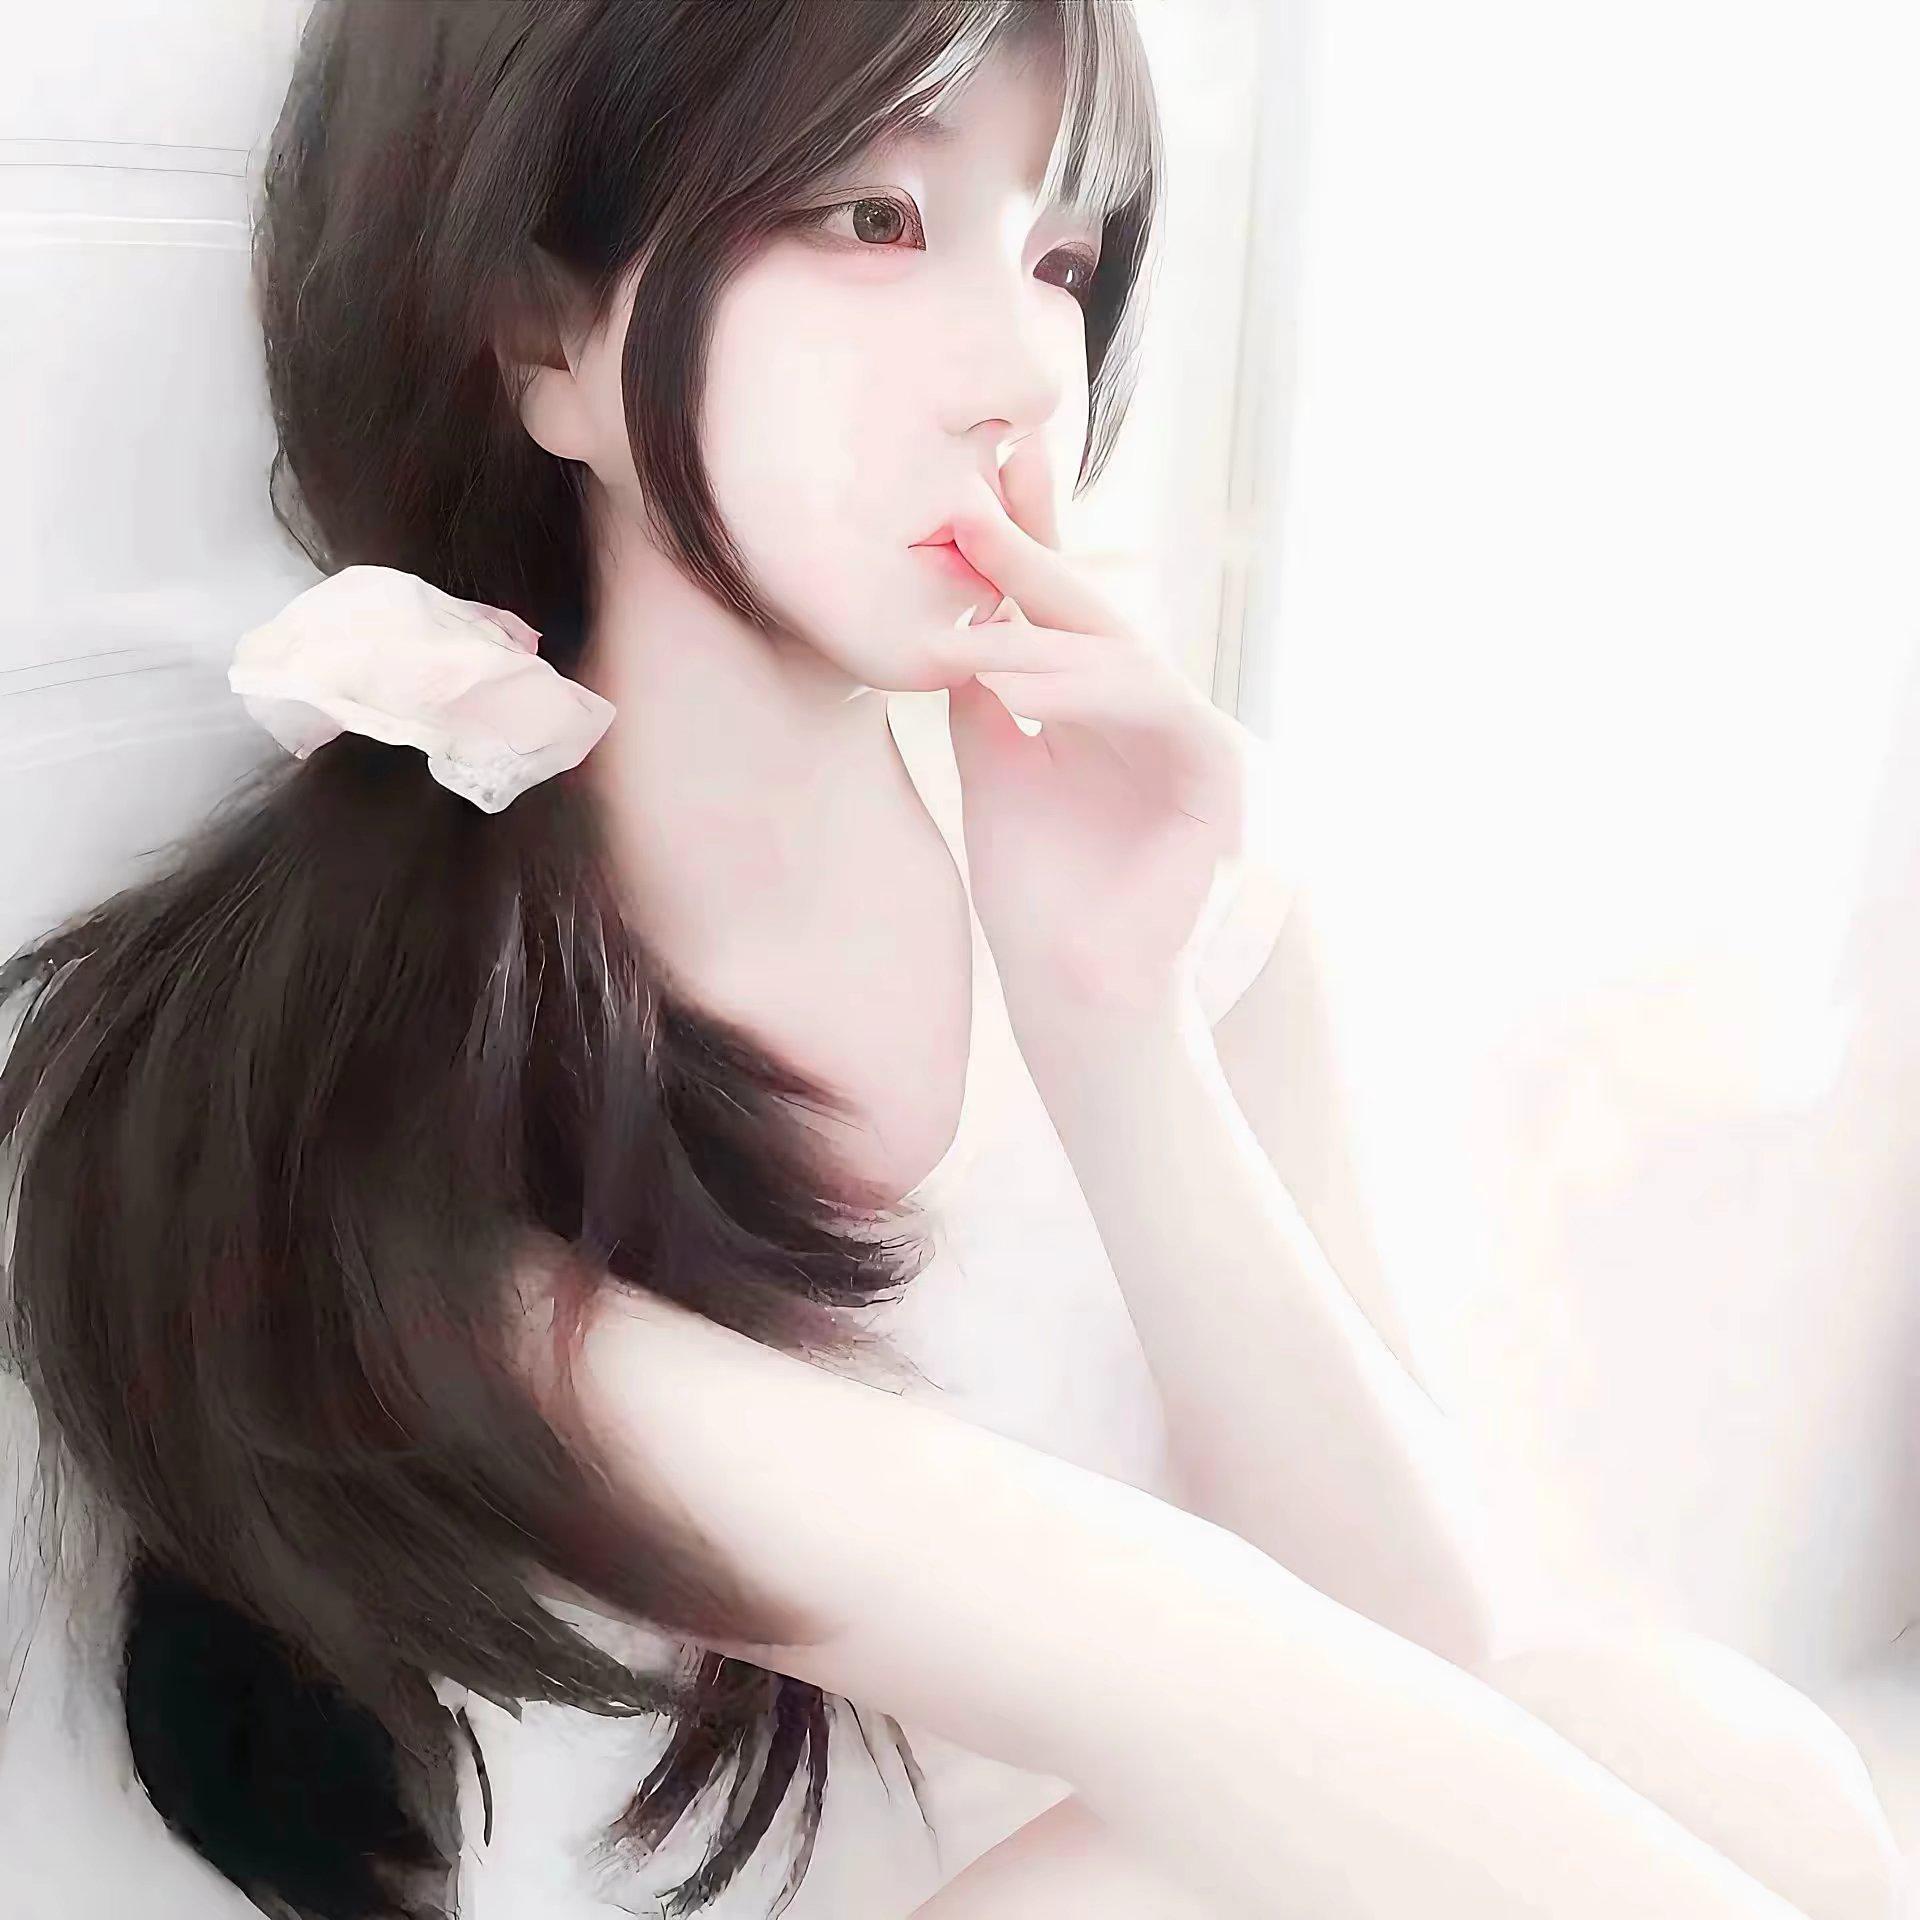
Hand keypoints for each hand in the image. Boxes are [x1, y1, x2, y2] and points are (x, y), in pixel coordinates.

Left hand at [939, 438, 1257, 1033]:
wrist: (1075, 986)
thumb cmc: (1037, 894)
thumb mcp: (994, 770)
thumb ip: (984, 694)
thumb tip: (957, 612)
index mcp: (1095, 706)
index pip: (1057, 614)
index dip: (1020, 546)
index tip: (970, 483)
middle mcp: (1146, 709)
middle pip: (1092, 610)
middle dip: (1032, 551)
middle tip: (974, 495)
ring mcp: (1187, 734)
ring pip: (1121, 654)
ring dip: (1043, 636)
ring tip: (969, 631)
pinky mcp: (1216, 771)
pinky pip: (1154, 706)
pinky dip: (1087, 692)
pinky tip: (1017, 684)